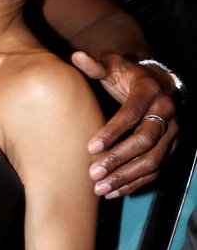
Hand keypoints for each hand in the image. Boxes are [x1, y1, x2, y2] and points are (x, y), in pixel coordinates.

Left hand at [71, 52, 178, 197]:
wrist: (158, 84)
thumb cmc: (128, 76)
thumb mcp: (113, 67)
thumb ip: (95, 65)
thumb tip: (76, 57)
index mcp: (150, 91)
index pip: (132, 114)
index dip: (112, 131)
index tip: (90, 147)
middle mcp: (166, 113)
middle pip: (145, 141)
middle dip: (118, 158)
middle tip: (93, 173)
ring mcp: (172, 133)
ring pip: (153, 160)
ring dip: (126, 177)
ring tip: (100, 188)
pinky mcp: (171, 149)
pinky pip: (156, 171)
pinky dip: (135, 183)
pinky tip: (113, 192)